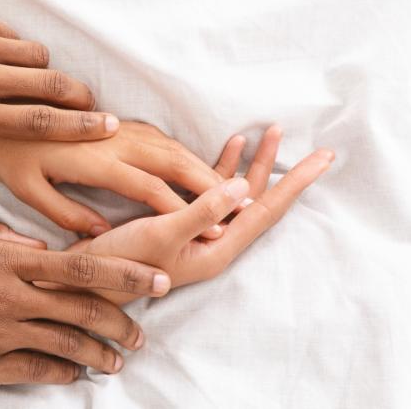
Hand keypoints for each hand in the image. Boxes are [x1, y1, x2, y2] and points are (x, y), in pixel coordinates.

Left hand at [0, 0, 118, 158]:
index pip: (34, 125)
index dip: (77, 129)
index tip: (106, 129)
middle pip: (49, 89)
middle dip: (83, 99)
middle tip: (99, 107)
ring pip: (35, 58)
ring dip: (49, 70)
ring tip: (50, 80)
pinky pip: (10, 34)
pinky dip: (17, 46)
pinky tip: (8, 52)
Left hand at [0, 121, 236, 235]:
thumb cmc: (8, 155)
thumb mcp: (28, 191)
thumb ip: (67, 214)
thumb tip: (104, 233)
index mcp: (93, 161)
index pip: (149, 187)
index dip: (183, 209)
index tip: (212, 228)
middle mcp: (112, 139)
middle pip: (172, 160)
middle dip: (209, 184)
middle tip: (242, 204)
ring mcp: (115, 127)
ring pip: (169, 144)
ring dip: (202, 165)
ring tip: (231, 187)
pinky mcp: (114, 120)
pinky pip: (158, 136)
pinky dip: (183, 152)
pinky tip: (197, 166)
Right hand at [0, 223, 171, 386]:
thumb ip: (0, 239)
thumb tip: (38, 247)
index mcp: (4, 259)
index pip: (80, 265)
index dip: (124, 274)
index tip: (157, 279)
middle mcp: (7, 296)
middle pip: (82, 310)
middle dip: (122, 322)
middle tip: (142, 332)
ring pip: (65, 346)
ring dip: (99, 355)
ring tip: (117, 361)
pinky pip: (34, 372)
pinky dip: (61, 374)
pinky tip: (75, 376)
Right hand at [66, 126, 333, 302]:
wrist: (86, 278)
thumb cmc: (122, 262)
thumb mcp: (162, 234)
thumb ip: (202, 211)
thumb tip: (244, 187)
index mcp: (218, 249)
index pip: (267, 211)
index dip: (296, 183)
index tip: (325, 159)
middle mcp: (215, 242)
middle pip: (258, 201)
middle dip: (281, 168)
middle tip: (311, 145)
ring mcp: (199, 234)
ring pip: (237, 194)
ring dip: (254, 164)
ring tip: (270, 133)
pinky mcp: (180, 224)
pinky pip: (212, 192)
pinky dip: (223, 167)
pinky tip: (230, 147)